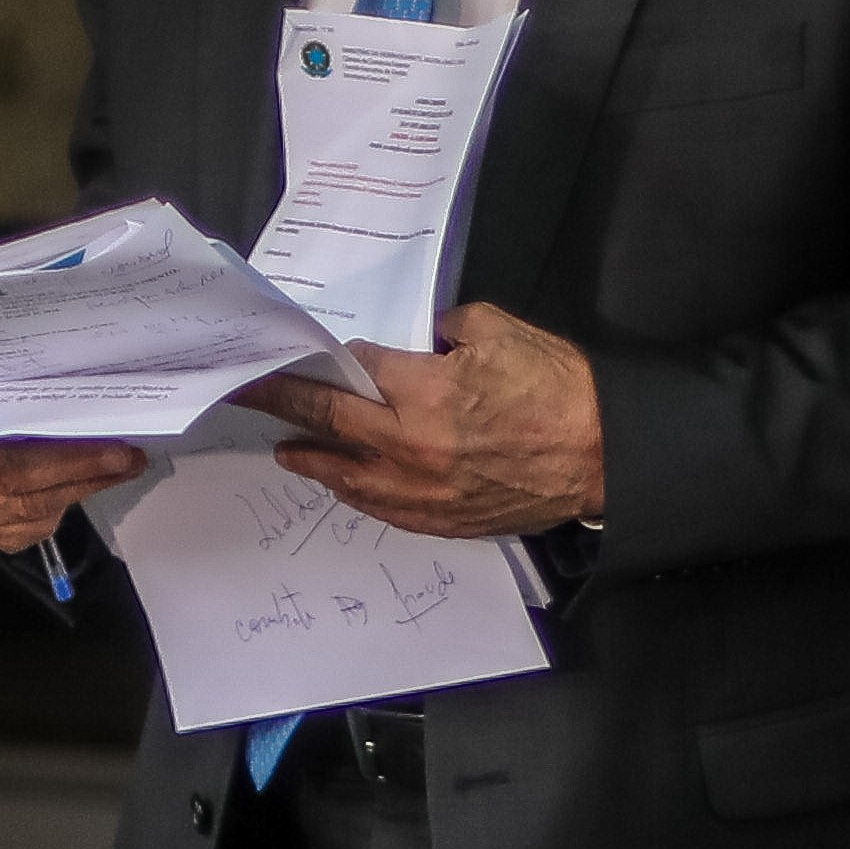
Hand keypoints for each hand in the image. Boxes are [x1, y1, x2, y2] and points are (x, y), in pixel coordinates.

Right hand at [0, 438, 142, 557]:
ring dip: (82, 490)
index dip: (68, 463)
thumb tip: (59, 383)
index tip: (114, 450)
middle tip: (128, 459)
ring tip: (116, 467)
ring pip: (36, 515)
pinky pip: (32, 530)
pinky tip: (81, 484)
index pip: (11, 467)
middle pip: (29, 497)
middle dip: (87, 476)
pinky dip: (62, 507)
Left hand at [247, 300, 606, 537]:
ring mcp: (420, 489)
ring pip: (343, 472)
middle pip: (328, 419)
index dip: (329, 357)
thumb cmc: (558, 389)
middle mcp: (409, 444)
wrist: (603, 455)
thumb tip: (422, 342)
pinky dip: (351, 490)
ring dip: (308, 456)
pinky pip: (378, 506)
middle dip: (281, 402)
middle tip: (246, 393)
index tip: (300, 352)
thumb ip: (446, 330)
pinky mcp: (438, 519)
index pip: (354, 368)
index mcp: (424, 390)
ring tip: (286, 447)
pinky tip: (339, 480)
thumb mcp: (499, 331)